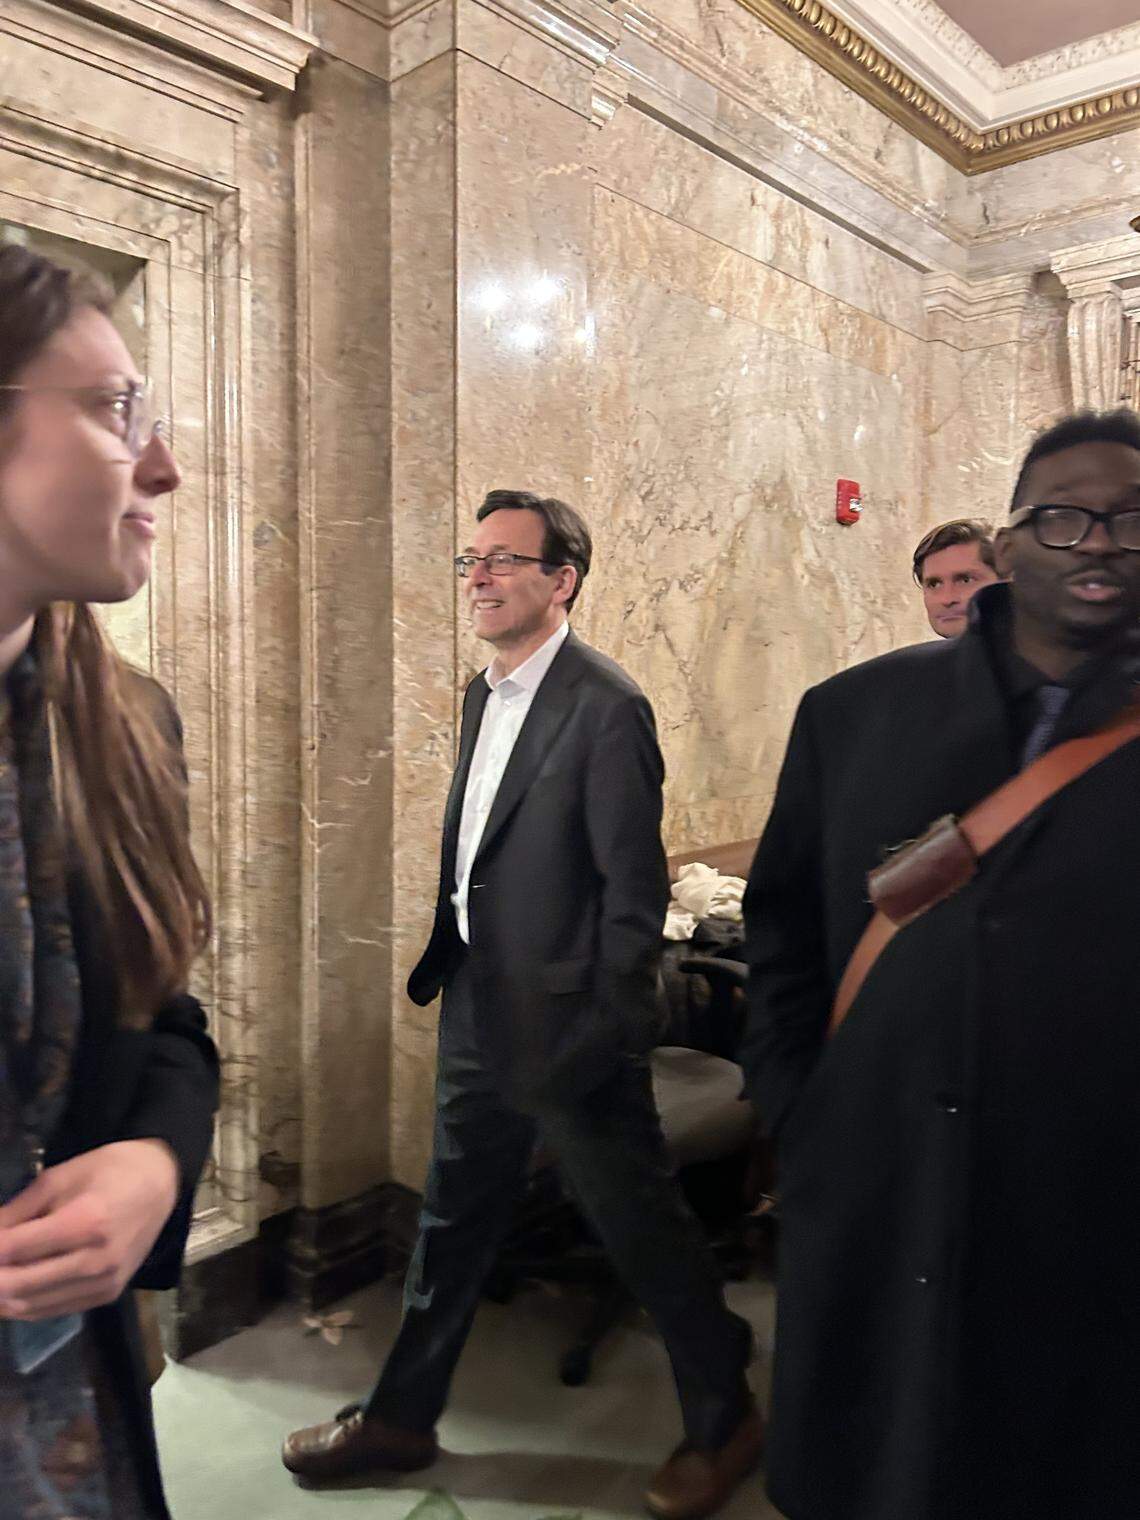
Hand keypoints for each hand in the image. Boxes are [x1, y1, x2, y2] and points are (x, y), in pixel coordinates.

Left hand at [0, 1140, 178, 1319]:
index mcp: (85, 1222)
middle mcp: (95, 1261)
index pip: (12, 1250)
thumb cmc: (111, 1169)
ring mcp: (103, 1284)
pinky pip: (50, 1311)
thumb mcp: (60, 1176)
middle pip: (15, 1286)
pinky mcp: (106, 1296)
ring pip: (28, 1306)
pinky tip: (7, 1290)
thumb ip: (17, 1210)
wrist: (161, 1184)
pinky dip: (21, 1305)